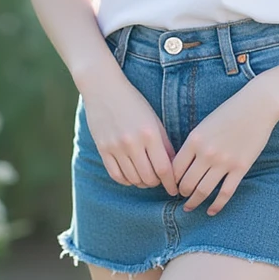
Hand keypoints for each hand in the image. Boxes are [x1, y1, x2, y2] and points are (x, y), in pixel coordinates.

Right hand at [82, 69, 178, 196]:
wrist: (104, 89)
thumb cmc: (133, 102)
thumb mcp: (154, 119)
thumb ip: (164, 143)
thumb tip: (174, 167)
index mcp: (150, 133)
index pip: (164, 168)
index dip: (171, 183)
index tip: (175, 190)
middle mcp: (133, 142)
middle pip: (149, 177)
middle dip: (157, 183)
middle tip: (160, 181)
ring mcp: (116, 147)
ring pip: (133, 179)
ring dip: (142, 182)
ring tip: (147, 178)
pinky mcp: (103, 149)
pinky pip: (116, 175)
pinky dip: (126, 180)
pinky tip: (131, 176)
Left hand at [172, 84, 278, 215]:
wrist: (257, 106)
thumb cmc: (229, 112)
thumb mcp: (205, 124)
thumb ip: (193, 144)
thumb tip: (181, 165)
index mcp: (194, 140)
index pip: (175, 169)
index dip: (171, 181)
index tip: (171, 186)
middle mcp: (206, 153)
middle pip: (186, 183)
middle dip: (181, 194)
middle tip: (181, 197)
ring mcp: (224, 162)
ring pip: (203, 191)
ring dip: (194, 203)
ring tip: (190, 207)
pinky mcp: (240, 168)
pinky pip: (225, 193)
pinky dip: (216, 206)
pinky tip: (211, 211)